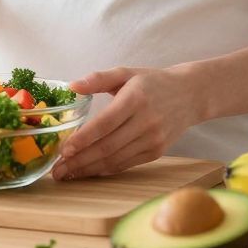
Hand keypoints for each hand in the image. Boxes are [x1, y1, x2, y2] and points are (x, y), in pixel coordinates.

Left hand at [52, 66, 199, 180]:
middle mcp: (146, 122)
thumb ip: (98, 78)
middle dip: (80, 161)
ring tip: (67, 174)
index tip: (64, 150)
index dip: (83, 139)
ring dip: (89, 169)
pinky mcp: (156, 152)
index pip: (105, 124)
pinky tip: (88, 171)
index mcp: (135, 99)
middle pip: (108, 147)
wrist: (190, 95)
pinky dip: (105, 170)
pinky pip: (126, 164)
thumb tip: (72, 86)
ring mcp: (153, 139)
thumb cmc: (152, 82)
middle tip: (57, 169)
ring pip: (115, 160)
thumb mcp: (126, 73)